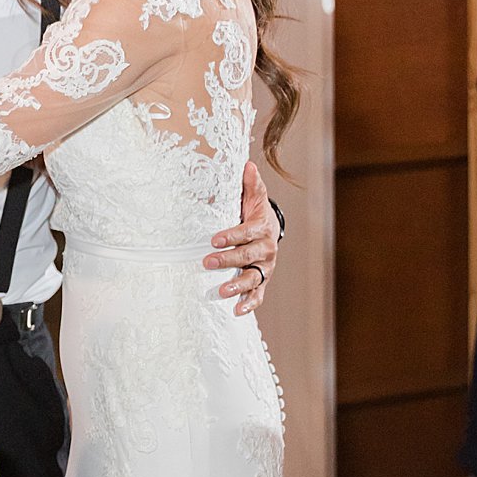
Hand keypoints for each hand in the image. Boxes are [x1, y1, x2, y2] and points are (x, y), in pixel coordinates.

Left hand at [205, 159, 278, 317]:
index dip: (232, 236)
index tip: (214, 239)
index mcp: (262, 229)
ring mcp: (264, 268)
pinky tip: (236, 311)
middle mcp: (266, 250)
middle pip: (247, 256)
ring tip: (222, 291)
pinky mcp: (261, 281)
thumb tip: (247, 165)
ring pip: (252, 278)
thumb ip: (251, 185)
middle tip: (207, 262)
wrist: (268, 231)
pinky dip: (249, 303)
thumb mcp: (254, 198)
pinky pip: (257, 294)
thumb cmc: (253, 213)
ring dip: (237, 286)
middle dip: (228, 259)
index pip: (247, 233)